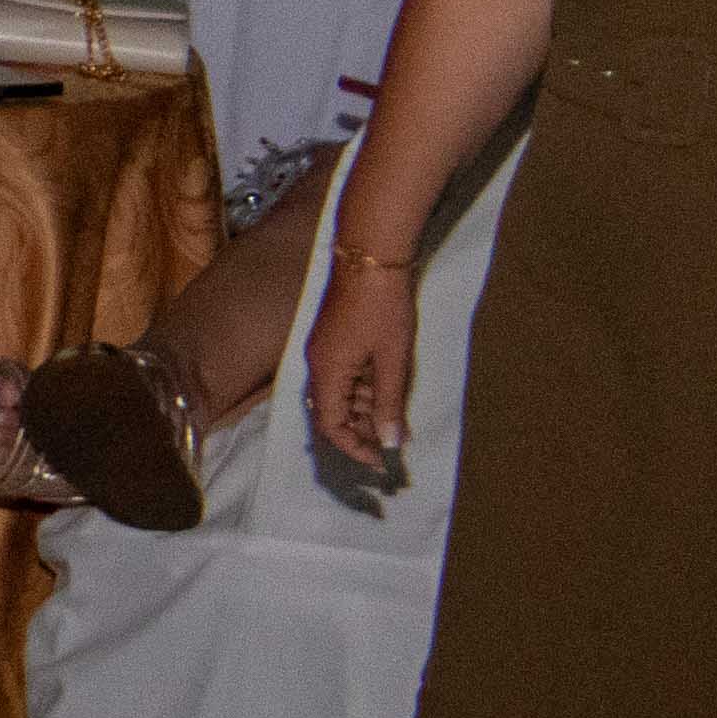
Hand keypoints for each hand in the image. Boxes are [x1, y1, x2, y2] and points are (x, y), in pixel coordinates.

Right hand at [302, 263, 421, 480]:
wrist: (370, 256)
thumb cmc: (382, 307)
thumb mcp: (391, 360)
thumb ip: (389, 403)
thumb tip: (391, 442)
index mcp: (326, 373)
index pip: (331, 426)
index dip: (354, 447)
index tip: (380, 461)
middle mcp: (318, 365)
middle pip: (333, 411)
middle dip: (362, 430)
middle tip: (395, 441)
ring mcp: (325, 350)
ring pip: (341, 394)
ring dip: (366, 410)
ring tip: (398, 419)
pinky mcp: (335, 337)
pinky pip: (345, 375)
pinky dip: (365, 389)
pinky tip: (388, 391)